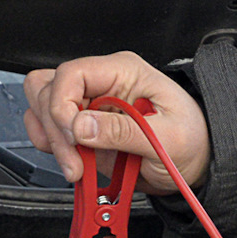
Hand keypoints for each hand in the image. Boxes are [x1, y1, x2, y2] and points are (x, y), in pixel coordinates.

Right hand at [23, 52, 210, 193]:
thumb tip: (82, 126)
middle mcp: (101, 83)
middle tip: (76, 161)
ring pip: (40, 106)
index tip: (75, 136)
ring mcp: (89, 106)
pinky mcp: (82, 129)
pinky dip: (51, 147)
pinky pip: (48, 128)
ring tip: (76, 166)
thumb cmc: (192, 140)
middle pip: (48, 89)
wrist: (196, 162)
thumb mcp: (167, 137)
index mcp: (124, 71)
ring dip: (50, 139)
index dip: (63, 104)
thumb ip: (123, 131)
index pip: (72, 73)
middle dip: (56, 128)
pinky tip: (73, 163)